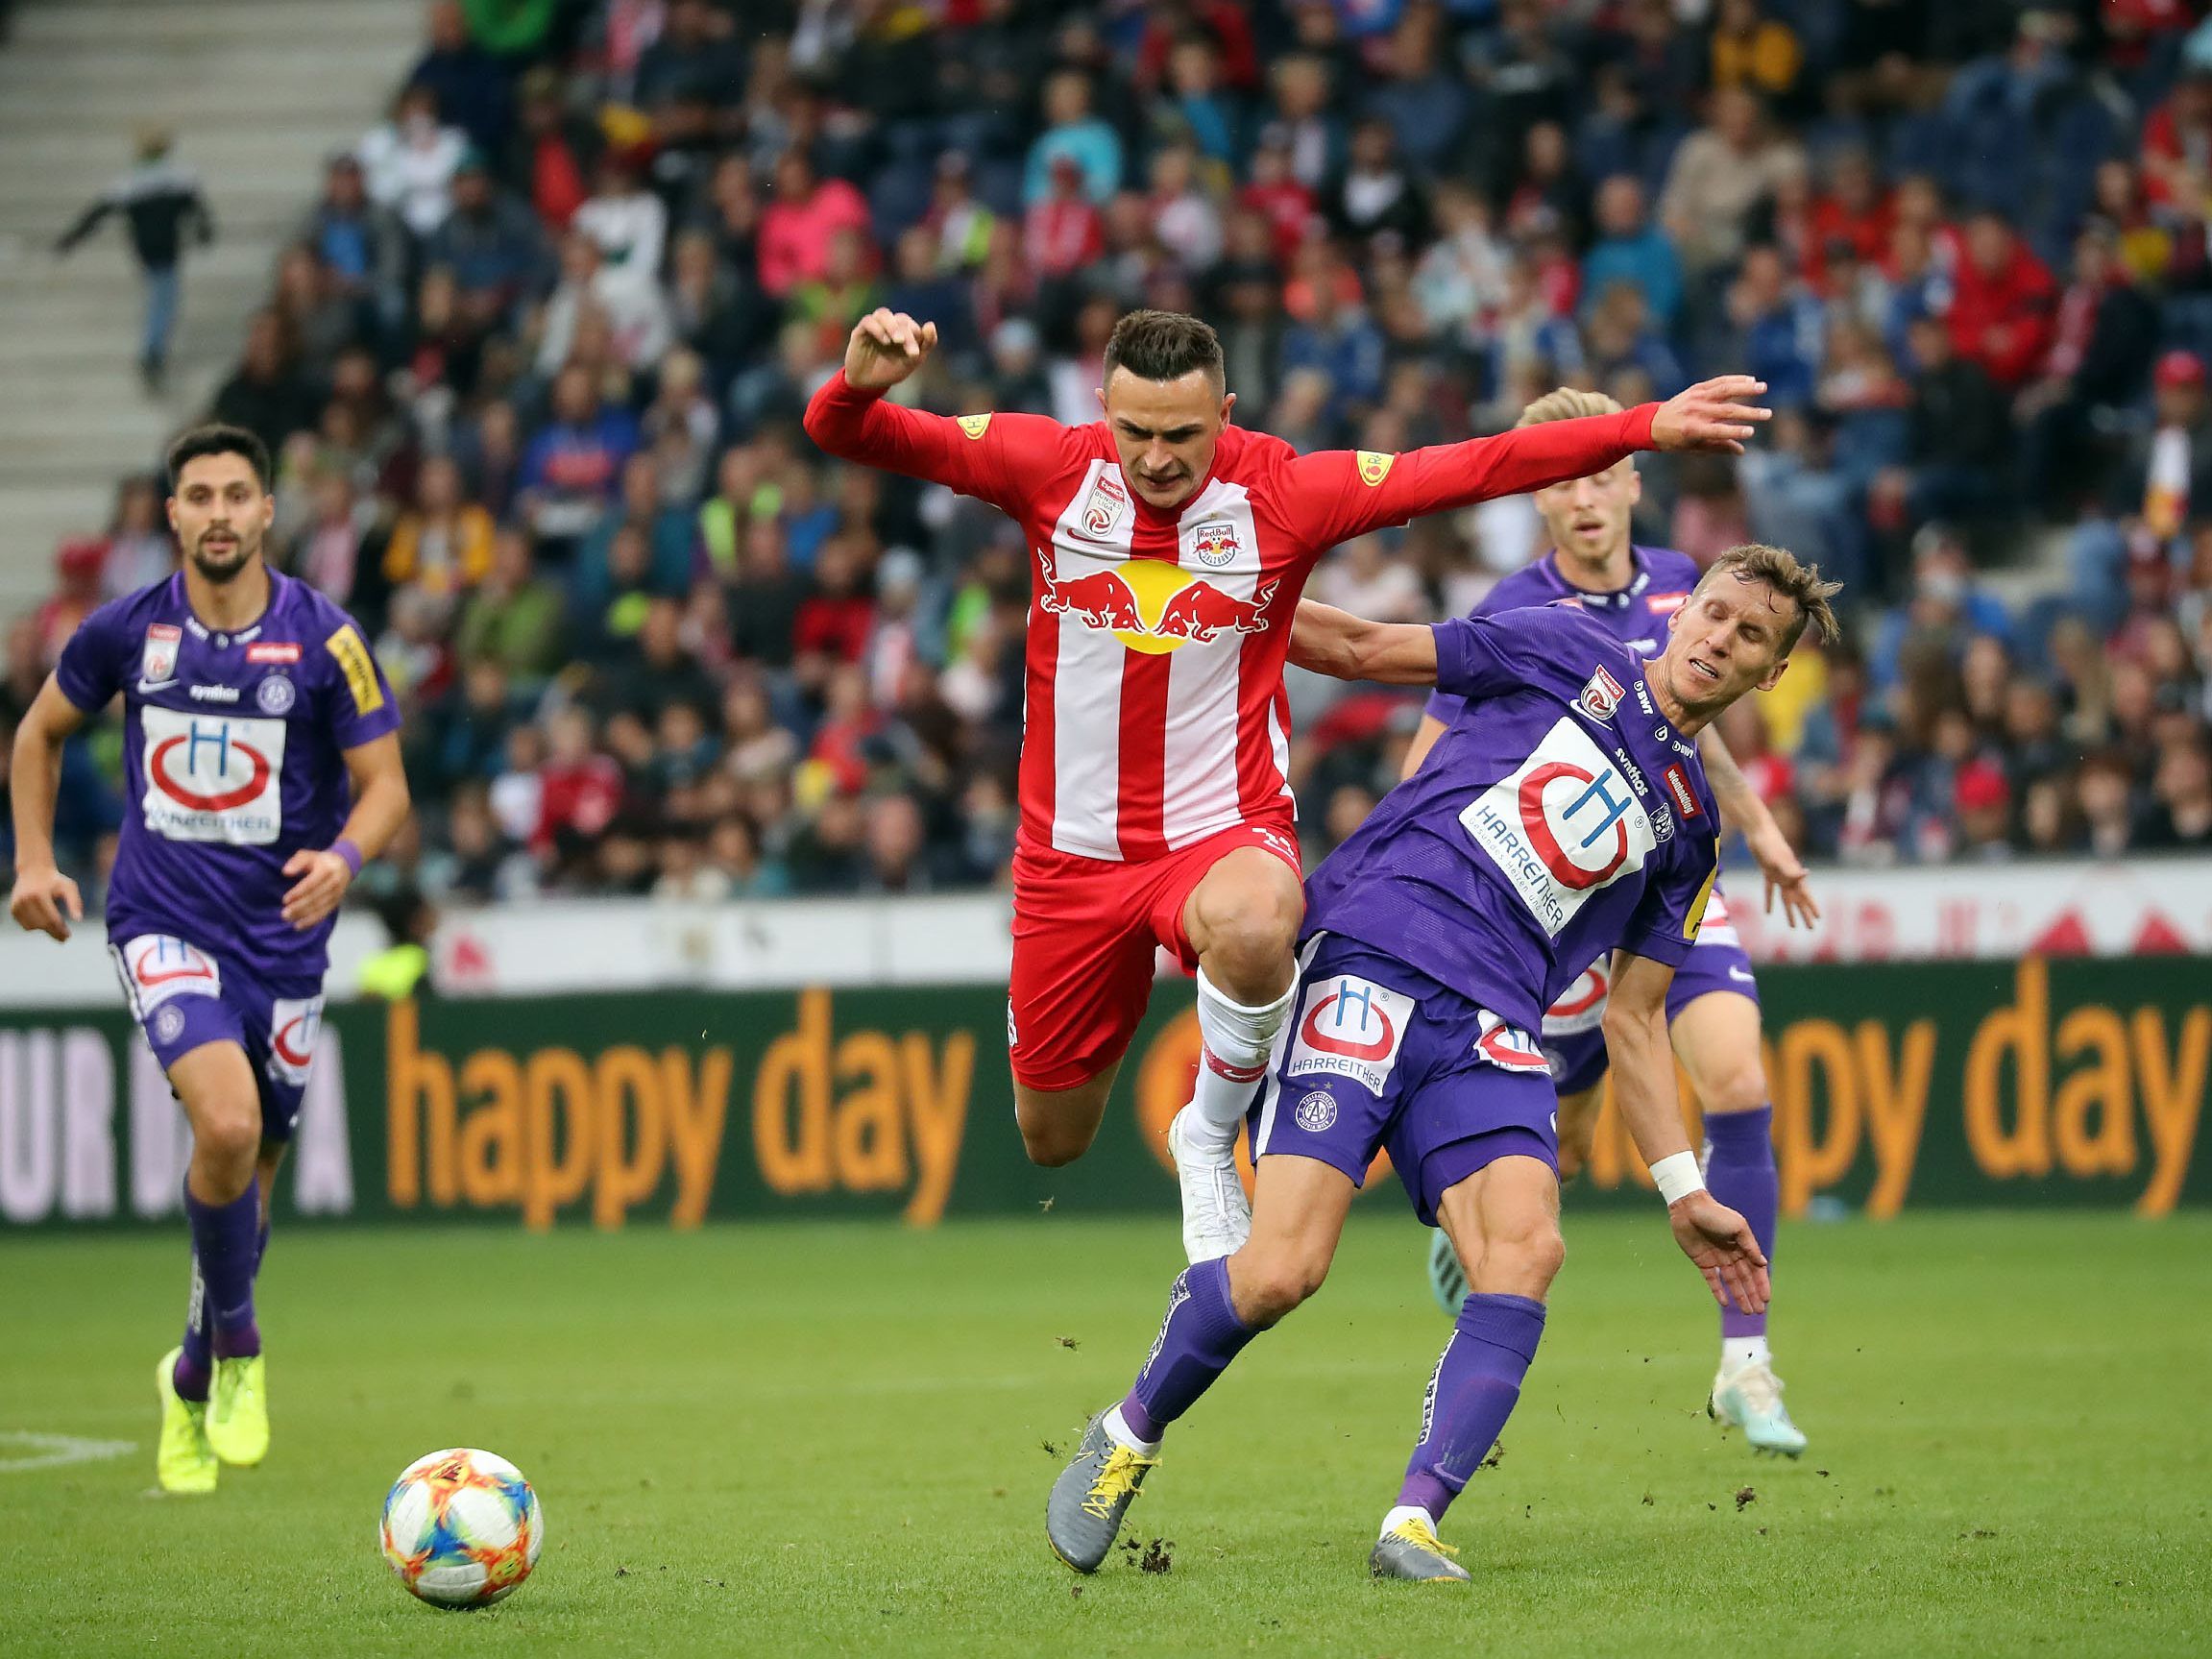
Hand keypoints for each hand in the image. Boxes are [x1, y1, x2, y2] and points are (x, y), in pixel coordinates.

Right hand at [9, 866, 82, 940]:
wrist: (34, 870)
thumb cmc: (55, 880)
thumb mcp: (69, 887)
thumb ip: (75, 902)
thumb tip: (79, 920)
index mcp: (40, 894)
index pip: (51, 918)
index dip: (60, 930)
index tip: (68, 936)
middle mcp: (26, 900)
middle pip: (42, 924)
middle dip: (54, 933)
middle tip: (65, 938)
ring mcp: (17, 905)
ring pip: (32, 927)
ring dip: (44, 929)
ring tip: (56, 927)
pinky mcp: (13, 909)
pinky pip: (25, 925)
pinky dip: (35, 926)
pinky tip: (44, 922)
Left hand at [280, 848, 354, 930]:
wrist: (345, 865)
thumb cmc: (321, 861)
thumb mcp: (309, 855)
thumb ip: (297, 861)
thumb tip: (286, 872)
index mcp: (327, 870)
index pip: (311, 884)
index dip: (298, 893)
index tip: (285, 900)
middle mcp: (334, 883)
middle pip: (315, 898)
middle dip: (299, 907)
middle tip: (284, 914)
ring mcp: (337, 894)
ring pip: (319, 908)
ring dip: (303, 916)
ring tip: (289, 919)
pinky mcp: (336, 903)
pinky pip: (324, 914)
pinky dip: (312, 921)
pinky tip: (299, 926)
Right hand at [843, 308, 938, 390]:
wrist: (868, 384)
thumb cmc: (890, 371)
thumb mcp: (912, 361)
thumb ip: (926, 344)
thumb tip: (931, 324)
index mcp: (903, 331)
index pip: (912, 326)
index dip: (918, 337)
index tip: (915, 355)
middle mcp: (889, 325)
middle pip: (901, 320)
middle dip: (907, 335)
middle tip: (911, 352)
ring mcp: (875, 326)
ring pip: (884, 314)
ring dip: (893, 326)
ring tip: (899, 340)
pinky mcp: (860, 331)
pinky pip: (868, 321)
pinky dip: (878, 329)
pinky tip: (885, 341)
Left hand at [1649, 375, 1770, 454]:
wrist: (1651, 423)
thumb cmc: (1674, 440)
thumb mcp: (1693, 448)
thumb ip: (1718, 447)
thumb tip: (1741, 450)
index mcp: (1692, 429)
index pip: (1718, 430)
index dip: (1735, 432)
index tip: (1751, 432)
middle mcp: (1695, 412)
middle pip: (1727, 411)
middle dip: (1749, 413)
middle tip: (1767, 415)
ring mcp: (1696, 398)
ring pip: (1724, 390)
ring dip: (1746, 388)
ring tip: (1763, 388)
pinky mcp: (1696, 389)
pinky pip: (1718, 382)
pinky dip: (1735, 380)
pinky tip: (1750, 380)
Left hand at [1669, 1190, 1769, 1315]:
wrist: (1689, 1208)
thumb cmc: (1716, 1213)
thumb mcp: (1738, 1227)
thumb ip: (1750, 1246)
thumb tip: (1764, 1264)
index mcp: (1742, 1245)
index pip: (1755, 1269)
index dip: (1761, 1284)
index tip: (1766, 1299)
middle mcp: (1731, 1254)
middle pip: (1744, 1278)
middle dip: (1752, 1294)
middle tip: (1758, 1312)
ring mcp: (1717, 1258)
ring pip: (1731, 1282)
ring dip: (1739, 1296)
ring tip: (1746, 1311)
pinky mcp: (1702, 1261)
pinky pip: (1712, 1279)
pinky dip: (1718, 1291)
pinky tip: (1725, 1302)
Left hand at [1746, 820, 1819, 928]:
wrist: (1758, 832)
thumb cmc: (1770, 844)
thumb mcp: (1779, 859)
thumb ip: (1791, 869)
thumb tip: (1807, 874)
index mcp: (1794, 874)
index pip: (1805, 894)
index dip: (1812, 906)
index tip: (1819, 918)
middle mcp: (1789, 876)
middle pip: (1798, 900)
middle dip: (1805, 914)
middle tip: (1811, 928)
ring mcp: (1779, 874)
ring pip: (1786, 898)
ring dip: (1789, 911)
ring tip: (1794, 926)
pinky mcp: (1768, 871)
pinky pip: (1769, 890)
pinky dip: (1769, 900)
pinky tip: (1768, 912)